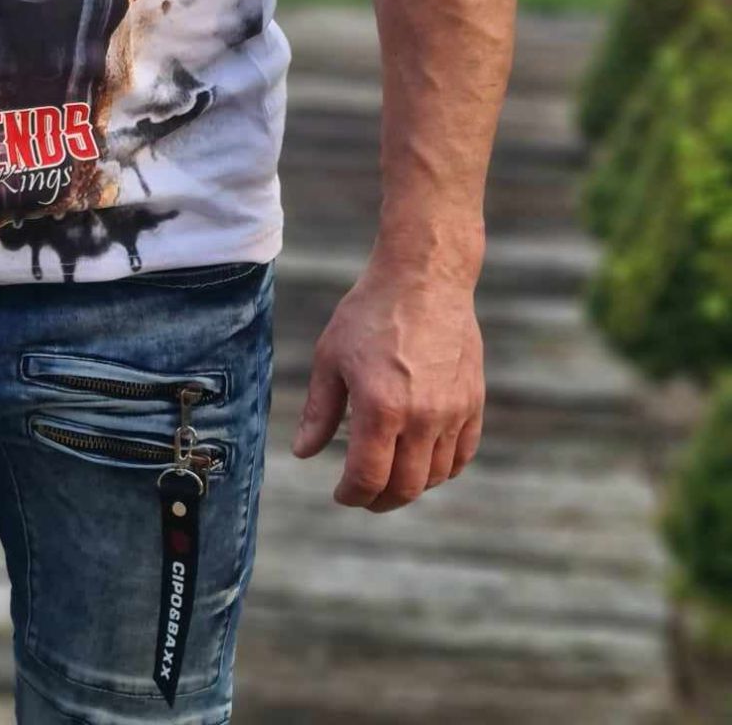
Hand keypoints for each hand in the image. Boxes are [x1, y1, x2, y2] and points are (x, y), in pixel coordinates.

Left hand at [289, 257, 484, 509]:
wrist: (424, 278)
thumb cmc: (370, 313)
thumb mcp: (330, 356)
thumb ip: (319, 410)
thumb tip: (303, 453)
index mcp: (380, 407)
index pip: (369, 478)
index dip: (352, 495)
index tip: (341, 494)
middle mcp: (422, 417)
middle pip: (405, 487)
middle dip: (380, 500)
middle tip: (364, 495)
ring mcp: (453, 412)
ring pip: (436, 476)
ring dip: (412, 485)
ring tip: (391, 475)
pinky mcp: (474, 402)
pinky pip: (463, 454)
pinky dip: (444, 468)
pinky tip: (424, 460)